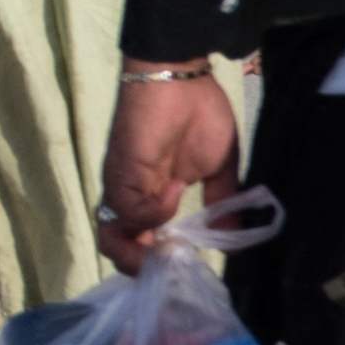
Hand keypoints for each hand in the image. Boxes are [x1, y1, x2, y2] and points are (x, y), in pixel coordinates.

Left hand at [94, 68, 239, 270]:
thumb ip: (223, 203)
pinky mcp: (122, 169)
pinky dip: (150, 214)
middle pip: (116, 244)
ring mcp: (125, 184)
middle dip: (141, 266)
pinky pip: (126, 207)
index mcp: (153, 195)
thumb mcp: (219, 167)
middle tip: (171, 269)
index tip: (182, 268)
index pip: (140, 239)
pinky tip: (173, 197)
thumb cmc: (199, 113)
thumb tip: (232, 242)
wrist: (179, 75)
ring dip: (142, 249)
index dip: (154, 260)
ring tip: (171, 245)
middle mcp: (133, 195)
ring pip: (112, 234)